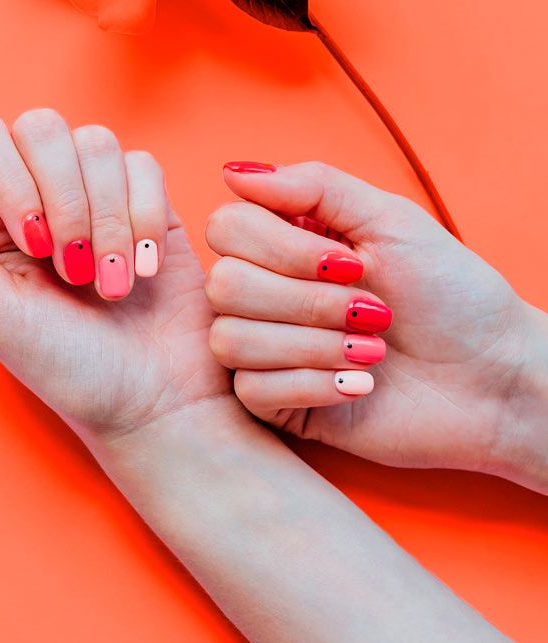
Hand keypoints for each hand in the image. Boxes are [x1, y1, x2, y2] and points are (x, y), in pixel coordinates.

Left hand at [0, 110, 229, 440]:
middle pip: (43, 128)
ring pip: (99, 144)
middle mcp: (43, 203)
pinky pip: (145, 168)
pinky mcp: (151, 208)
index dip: (11, 180)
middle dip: (65, 199)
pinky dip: (146, 216)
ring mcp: (100, 202)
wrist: (156, 400)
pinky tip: (144, 269)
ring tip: (113, 284)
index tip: (34, 247)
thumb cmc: (74, 370)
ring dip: (109, 216)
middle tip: (75, 270)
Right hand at [204, 161, 547, 490]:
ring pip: (231, 340)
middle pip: (224, 286)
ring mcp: (267, 351)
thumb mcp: (389, 219)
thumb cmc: (449, 294)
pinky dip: (314, 383)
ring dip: (312, 345)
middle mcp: (266, 296)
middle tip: (369, 310)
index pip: (225, 229)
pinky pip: (253, 390)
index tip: (349, 262)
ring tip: (371, 350)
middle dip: (306, 301)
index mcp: (285, 247)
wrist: (488, 375)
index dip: (280, 247)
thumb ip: (312, 186)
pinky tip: (360, 383)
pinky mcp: (276, 402)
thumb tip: (235, 171)